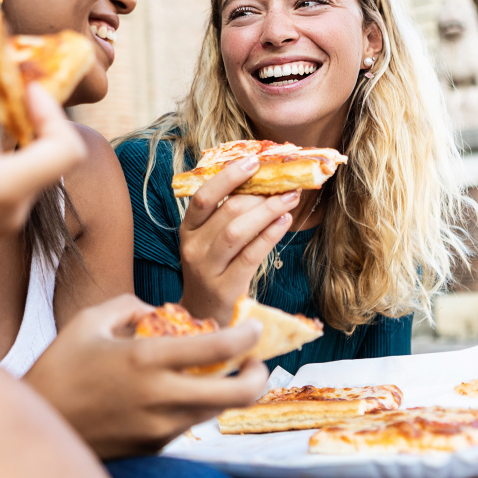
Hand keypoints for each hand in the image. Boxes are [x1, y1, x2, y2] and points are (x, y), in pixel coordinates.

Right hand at [24, 294, 269, 459]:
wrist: (39, 422)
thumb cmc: (60, 366)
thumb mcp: (88, 321)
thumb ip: (129, 306)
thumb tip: (157, 311)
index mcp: (146, 358)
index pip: (219, 347)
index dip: (248, 335)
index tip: (255, 326)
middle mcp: (160, 396)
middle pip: (235, 394)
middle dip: (258, 376)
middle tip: (255, 363)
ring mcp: (159, 427)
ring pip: (215, 411)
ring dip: (228, 392)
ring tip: (222, 374)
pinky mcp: (153, 446)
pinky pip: (187, 423)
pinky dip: (194, 405)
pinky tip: (181, 391)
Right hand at [178, 157, 299, 323]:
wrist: (203, 317)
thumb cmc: (213, 272)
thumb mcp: (208, 242)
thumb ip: (224, 216)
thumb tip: (260, 182)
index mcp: (187, 231)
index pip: (203, 196)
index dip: (228, 177)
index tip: (253, 161)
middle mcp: (192, 248)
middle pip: (226, 211)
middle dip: (259, 194)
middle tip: (285, 183)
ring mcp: (207, 270)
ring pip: (237, 231)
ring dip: (267, 210)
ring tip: (290, 198)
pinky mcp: (225, 288)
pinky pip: (250, 255)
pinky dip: (270, 235)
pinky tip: (285, 221)